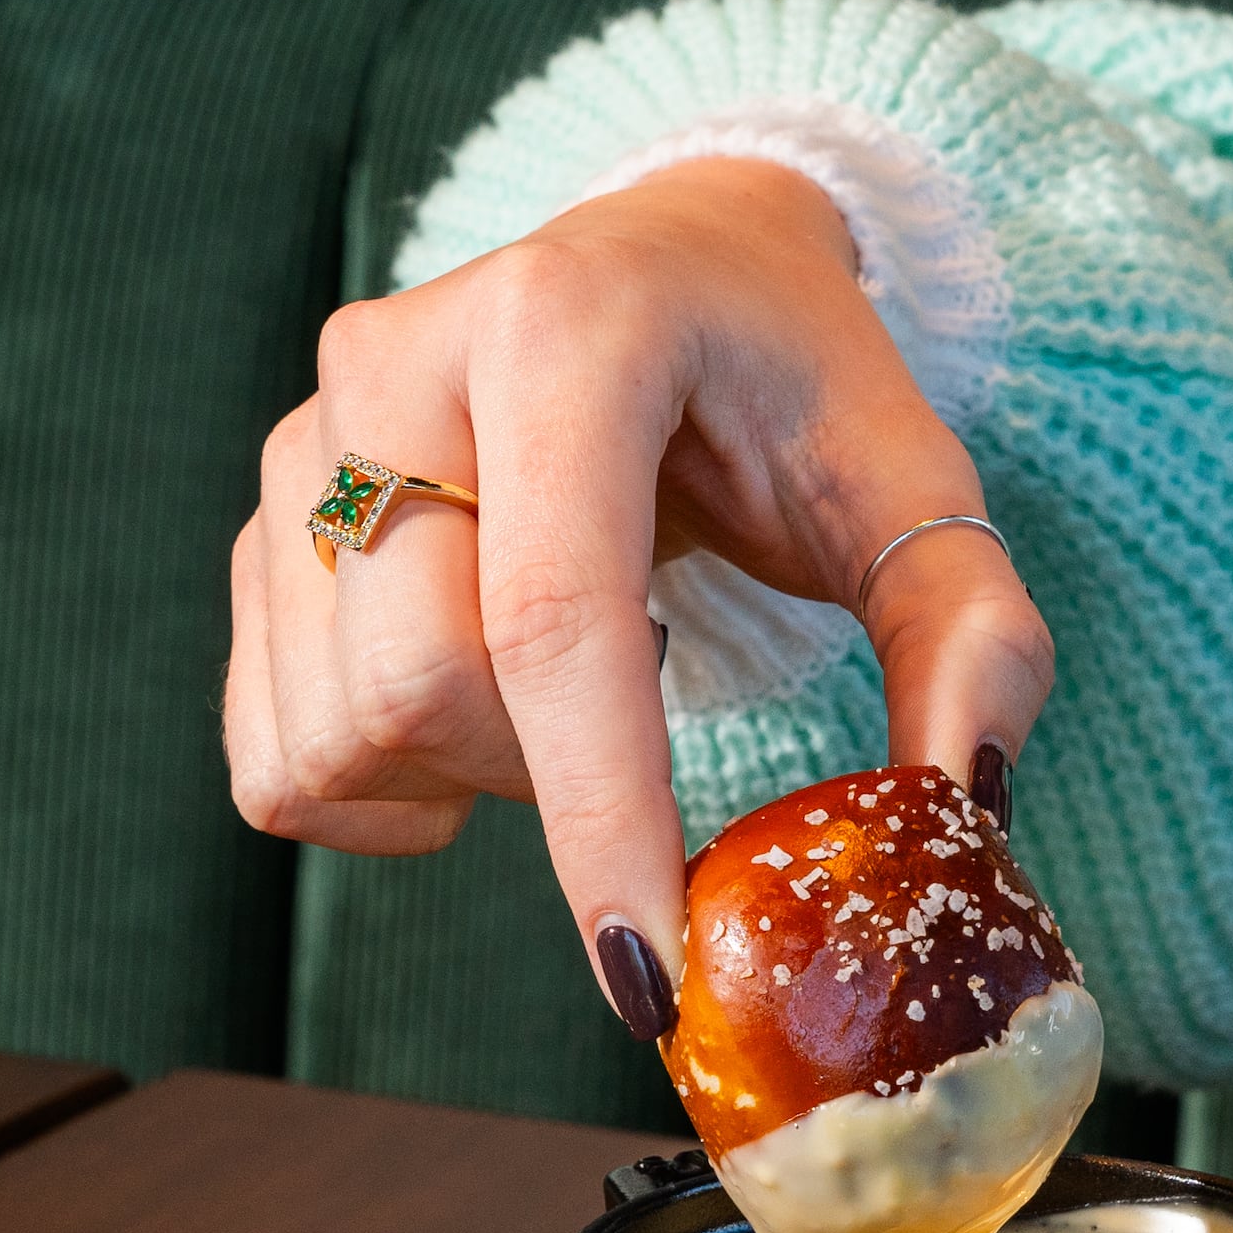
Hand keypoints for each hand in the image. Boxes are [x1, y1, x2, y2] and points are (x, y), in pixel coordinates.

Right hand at [222, 155, 1053, 1036]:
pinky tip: (466, 718)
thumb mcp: (910, 479)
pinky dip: (376, 791)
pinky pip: (274, 754)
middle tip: (632, 721)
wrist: (667, 260)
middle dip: (541, 776)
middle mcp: (394, 362)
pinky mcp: (262, 520)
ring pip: (340, 733)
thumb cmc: (790, 379)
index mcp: (561, 325)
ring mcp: (302, 441)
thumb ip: (970, 633)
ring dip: (462, 778)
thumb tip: (967, 804)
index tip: (648, 972)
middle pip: (422, 688)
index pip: (550, 620)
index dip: (596, 817)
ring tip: (554, 696)